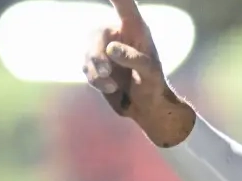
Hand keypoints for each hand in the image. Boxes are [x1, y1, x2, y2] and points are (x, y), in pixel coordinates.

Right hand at [84, 0, 194, 146]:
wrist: (147, 108)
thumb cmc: (155, 86)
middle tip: (106, 72)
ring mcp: (104, 49)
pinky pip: (86, 68)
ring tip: (112, 85)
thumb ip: (135, 59)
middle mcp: (118, 34)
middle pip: (96, 33)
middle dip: (97, 54)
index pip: (124, 3)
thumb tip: (111, 48)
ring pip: (88, 53)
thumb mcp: (152, 73)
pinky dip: (95, 79)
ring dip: (96, 71)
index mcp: (136, 28)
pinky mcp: (95, 65)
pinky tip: (111, 88)